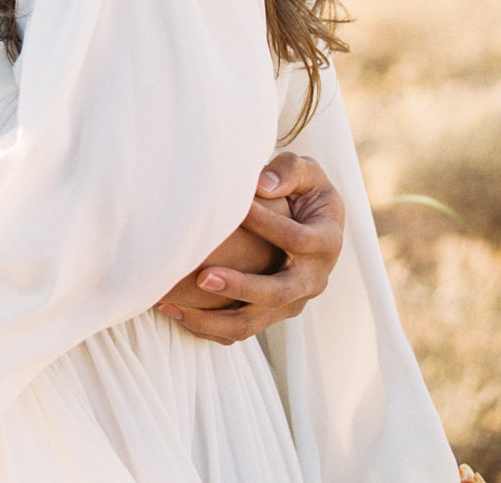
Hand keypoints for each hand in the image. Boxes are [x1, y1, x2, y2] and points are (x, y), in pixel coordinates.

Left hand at [156, 153, 344, 344]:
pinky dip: (210, 327)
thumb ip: (288, 172)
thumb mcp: (306, 172)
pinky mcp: (273, 313)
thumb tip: (262, 186)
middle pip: (278, 293)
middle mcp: (314, 279)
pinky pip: (242, 329)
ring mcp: (293, 301)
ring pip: (256, 321)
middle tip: (202, 277)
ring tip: (175, 306)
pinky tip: (176, 313)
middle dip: (240, 287)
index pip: (296, 240)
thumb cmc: (302, 188)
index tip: (231, 211)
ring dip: (215, 319)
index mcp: (326, 242)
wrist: (315, 221)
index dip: (266, 225)